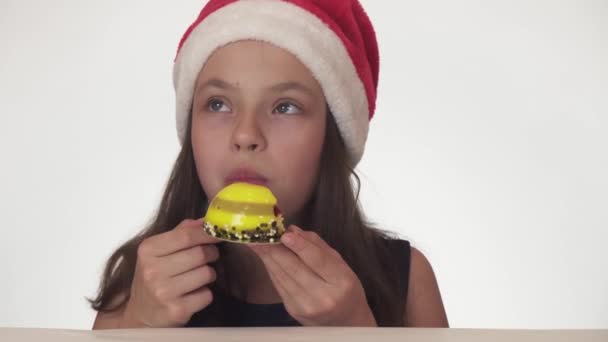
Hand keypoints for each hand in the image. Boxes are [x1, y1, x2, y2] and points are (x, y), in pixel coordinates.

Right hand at [121, 219, 221, 327]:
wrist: (140, 314)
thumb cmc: (154, 277)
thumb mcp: (158, 251)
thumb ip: (181, 232)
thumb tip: (206, 220)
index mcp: (148, 250)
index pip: (186, 235)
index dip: (207, 233)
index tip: (218, 232)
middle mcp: (152, 271)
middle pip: (200, 254)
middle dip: (211, 253)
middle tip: (210, 256)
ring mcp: (163, 292)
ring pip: (207, 273)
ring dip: (209, 274)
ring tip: (198, 277)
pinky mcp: (176, 311)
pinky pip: (207, 295)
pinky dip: (205, 294)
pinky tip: (193, 294)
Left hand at [249, 225, 376, 325]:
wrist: (345, 321)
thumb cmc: (345, 288)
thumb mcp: (340, 264)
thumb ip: (317, 246)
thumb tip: (293, 231)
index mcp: (341, 281)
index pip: (318, 260)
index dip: (300, 246)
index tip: (284, 234)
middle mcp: (323, 296)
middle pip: (294, 268)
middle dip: (274, 249)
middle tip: (260, 233)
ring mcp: (306, 305)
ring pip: (282, 276)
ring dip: (267, 257)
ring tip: (256, 241)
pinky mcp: (292, 310)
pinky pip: (278, 284)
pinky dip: (271, 268)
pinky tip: (265, 256)